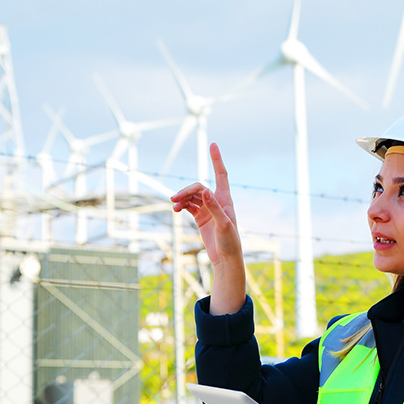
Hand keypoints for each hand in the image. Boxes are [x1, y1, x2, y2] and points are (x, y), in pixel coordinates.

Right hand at [170, 143, 245, 311]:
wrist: (226, 259)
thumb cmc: (230, 242)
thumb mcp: (223, 225)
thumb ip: (214, 208)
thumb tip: (205, 190)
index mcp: (225, 199)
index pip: (221, 174)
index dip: (216, 159)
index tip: (212, 144)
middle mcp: (217, 201)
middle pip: (199, 187)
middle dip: (186, 190)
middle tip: (174, 199)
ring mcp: (208, 209)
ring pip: (192, 196)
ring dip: (182, 199)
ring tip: (173, 206)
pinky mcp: (201, 218)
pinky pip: (189, 206)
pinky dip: (181, 205)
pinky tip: (175, 210)